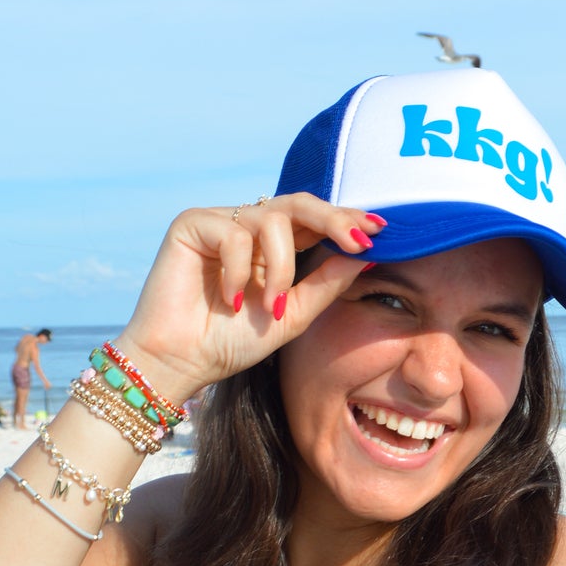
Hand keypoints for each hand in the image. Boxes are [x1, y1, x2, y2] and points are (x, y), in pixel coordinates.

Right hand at [114, 193, 383, 404]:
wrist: (182, 362)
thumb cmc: (232, 342)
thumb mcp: (293, 314)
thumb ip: (327, 283)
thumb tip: (368, 253)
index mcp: (275, 245)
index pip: (315, 220)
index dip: (346, 221)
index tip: (383, 230)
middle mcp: (249, 227)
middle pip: (299, 203)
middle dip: (334, 220)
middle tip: (359, 239)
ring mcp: (221, 222)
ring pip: (272, 219)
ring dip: (280, 265)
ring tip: (270, 303)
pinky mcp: (192, 224)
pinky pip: (234, 233)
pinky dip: (239, 271)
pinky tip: (229, 299)